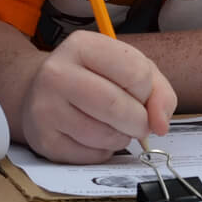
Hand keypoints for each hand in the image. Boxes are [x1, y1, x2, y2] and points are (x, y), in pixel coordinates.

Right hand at [19, 31, 175, 162]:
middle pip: (117, 107)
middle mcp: (57, 73)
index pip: (135, 73)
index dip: (146, 91)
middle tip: (138, 122)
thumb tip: (160, 124)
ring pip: (105, 136)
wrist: (40, 90)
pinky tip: (95, 137)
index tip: (139, 93)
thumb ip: (157, 91)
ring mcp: (46, 108)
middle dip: (139, 121)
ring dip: (122, 137)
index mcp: (81, 46)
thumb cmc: (93, 77)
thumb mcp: (128, 67)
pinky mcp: (44, 140)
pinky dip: (104, 151)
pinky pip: (91, 156)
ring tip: (114, 126)